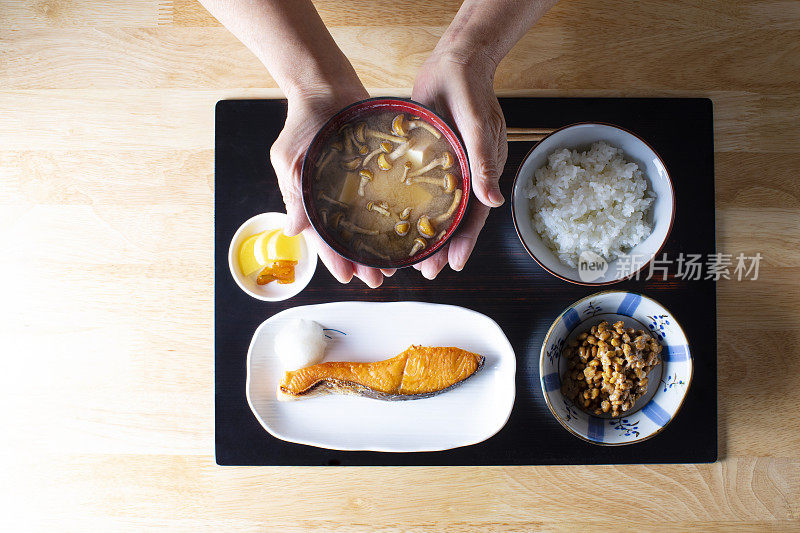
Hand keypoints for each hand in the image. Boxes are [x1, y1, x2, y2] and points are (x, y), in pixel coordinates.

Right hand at [270, 89, 394, 287]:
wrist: (325, 85)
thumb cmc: (302, 122)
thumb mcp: (289, 158)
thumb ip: (293, 194)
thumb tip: (293, 231)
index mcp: (312, 199)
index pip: (324, 237)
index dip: (335, 259)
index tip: (349, 277)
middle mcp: (336, 196)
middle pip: (351, 236)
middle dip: (364, 259)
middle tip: (380, 278)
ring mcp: (358, 184)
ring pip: (371, 222)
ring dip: (382, 243)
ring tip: (397, 263)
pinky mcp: (377, 169)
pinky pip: (387, 196)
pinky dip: (396, 213)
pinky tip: (409, 227)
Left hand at [411, 51, 507, 278]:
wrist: (455, 62)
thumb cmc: (472, 92)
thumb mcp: (478, 127)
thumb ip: (484, 164)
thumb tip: (493, 203)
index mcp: (481, 173)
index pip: (474, 217)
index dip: (464, 243)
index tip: (452, 265)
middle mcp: (464, 176)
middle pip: (453, 219)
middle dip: (440, 246)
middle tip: (424, 271)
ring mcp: (444, 168)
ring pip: (434, 208)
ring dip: (423, 232)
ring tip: (408, 256)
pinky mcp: (425, 157)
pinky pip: (418, 187)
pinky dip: (409, 206)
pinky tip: (393, 219)